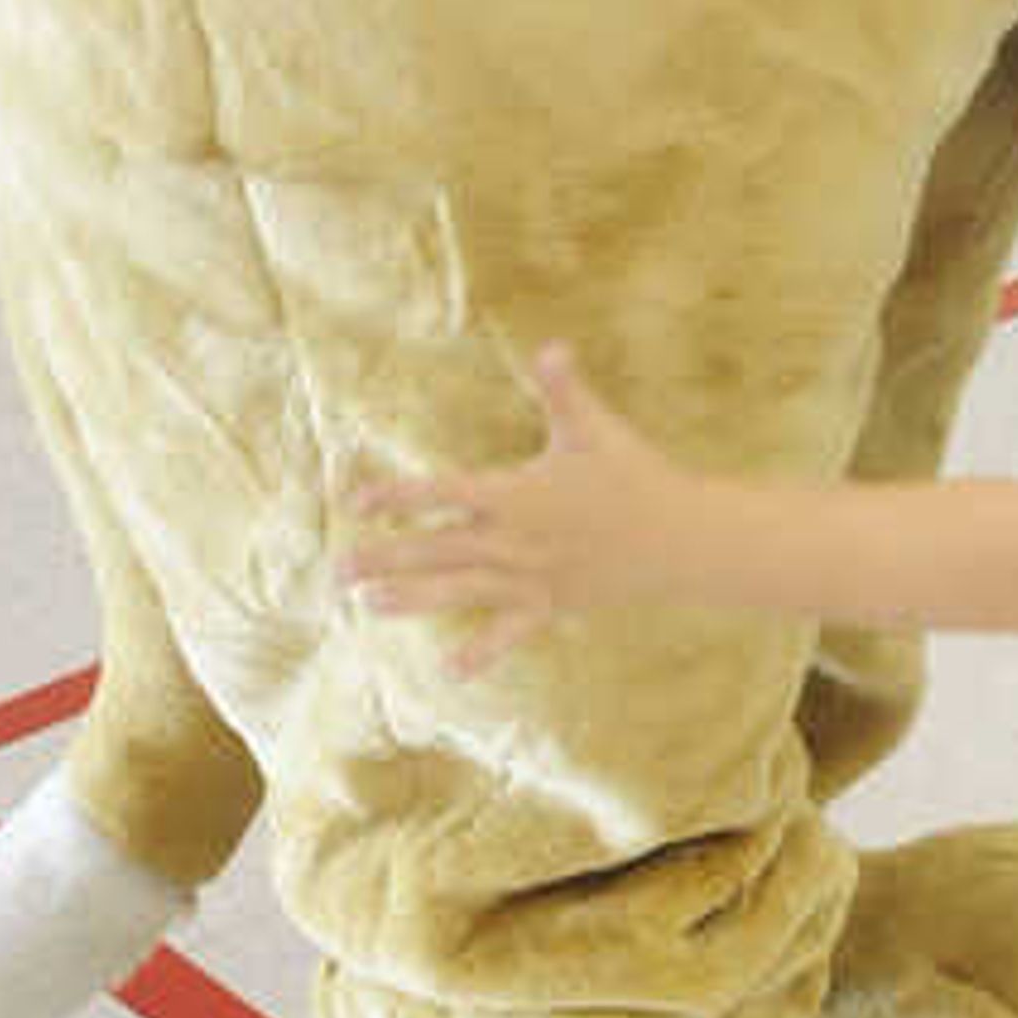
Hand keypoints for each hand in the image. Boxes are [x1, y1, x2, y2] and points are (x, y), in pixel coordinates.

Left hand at [339, 341, 699, 659]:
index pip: (442, 492)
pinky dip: (482, 651)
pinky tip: (451, 670)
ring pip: (459, 591)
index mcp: (515, 495)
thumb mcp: (596, 429)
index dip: (397, 495)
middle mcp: (513, 541)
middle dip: (384, 557)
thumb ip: (564, 390)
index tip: (354, 499)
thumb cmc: (634, 476)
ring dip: (411, 599)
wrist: (680, 538)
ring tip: (366, 605)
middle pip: (436, 549)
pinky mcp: (550, 605)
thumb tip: (551, 347)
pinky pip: (510, 632)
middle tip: (337, 568)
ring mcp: (529, 578)